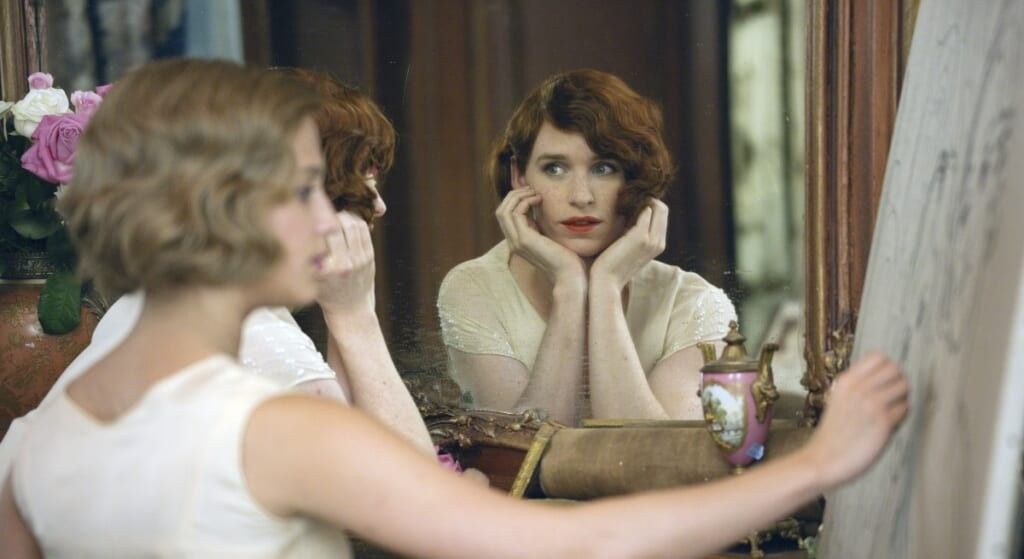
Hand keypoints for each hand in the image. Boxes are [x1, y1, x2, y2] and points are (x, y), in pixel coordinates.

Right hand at [315, 211, 375, 317]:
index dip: (311, 219)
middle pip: (334, 225)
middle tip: (320, 211)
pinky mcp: (370, 256)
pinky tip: (345, 221)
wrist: (350, 309)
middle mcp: (342, 264)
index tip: (306, 212)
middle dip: (326, 214)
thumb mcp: (309, 276)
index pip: (316, 235)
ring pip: (350, 223)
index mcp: (323, 270)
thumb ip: (308, 254)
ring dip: (341, 215)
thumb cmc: (324, 291)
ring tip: (333, 216)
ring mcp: (358, 260)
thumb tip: (303, 220)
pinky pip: (362, 228)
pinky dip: (353, 220)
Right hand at [496, 187, 584, 285]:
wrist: (569, 275)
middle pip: (501, 211)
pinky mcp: (524, 240)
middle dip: (514, 195)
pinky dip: (525, 202)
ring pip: (504, 210)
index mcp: (518, 241)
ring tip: (535, 192)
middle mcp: (513, 242)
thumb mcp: (549, 237)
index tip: (532, 192)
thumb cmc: (565, 258)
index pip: (506, 216)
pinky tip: (539, 200)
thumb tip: (540, 206)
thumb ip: (540, 225)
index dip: (515, 200)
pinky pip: (516, 213)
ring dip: (519, 196)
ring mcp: (516, 242)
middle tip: (531, 188)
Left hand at [590, 199, 667, 290]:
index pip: (663, 216)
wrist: (607, 281)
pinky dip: (635, 205)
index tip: (634, 203)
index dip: (651, 205)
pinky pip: (645, 211)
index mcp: (658, 245)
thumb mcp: (630, 249)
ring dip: (642, 201)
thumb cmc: (613, 265)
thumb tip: (633, 215)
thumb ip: (636, 235)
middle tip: (629, 199)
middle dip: (648, 200)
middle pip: (663, 209)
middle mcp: (659, 242)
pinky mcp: (640, 236)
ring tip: (625, 202)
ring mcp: (652, 239)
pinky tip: (622, 206)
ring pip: (657, 207)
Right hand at [801, 352, 909, 489]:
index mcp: (845, 381)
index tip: (883, 383)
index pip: (878, 357)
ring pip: (903, 387)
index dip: (886, 368)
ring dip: (902, 399)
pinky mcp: (883, 422)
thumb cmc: (831, 434)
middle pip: (895, 369)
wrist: (823, 460)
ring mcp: (871, 404)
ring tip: (892, 412)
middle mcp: (858, 388)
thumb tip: (883, 381)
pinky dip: (901, 417)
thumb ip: (856, 389)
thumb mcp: (837, 401)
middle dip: (898, 382)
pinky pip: (905, 409)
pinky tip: (889, 426)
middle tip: (892, 398)